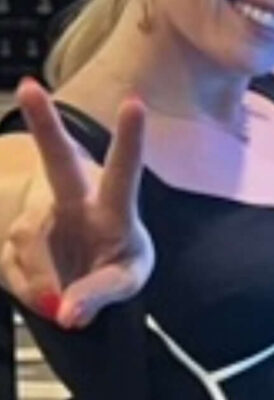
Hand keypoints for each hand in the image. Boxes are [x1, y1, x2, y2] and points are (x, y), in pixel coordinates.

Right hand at [1, 82, 152, 330]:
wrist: (86, 270)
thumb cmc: (119, 260)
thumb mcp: (126, 281)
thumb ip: (101, 294)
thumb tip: (67, 312)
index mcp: (112, 205)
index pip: (122, 171)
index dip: (129, 139)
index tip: (135, 103)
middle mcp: (74, 199)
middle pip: (58, 160)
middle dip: (44, 123)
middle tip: (27, 87)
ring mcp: (39, 216)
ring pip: (28, 244)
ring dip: (41, 282)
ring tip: (59, 304)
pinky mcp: (13, 238)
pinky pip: (13, 270)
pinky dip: (30, 292)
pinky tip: (45, 297)